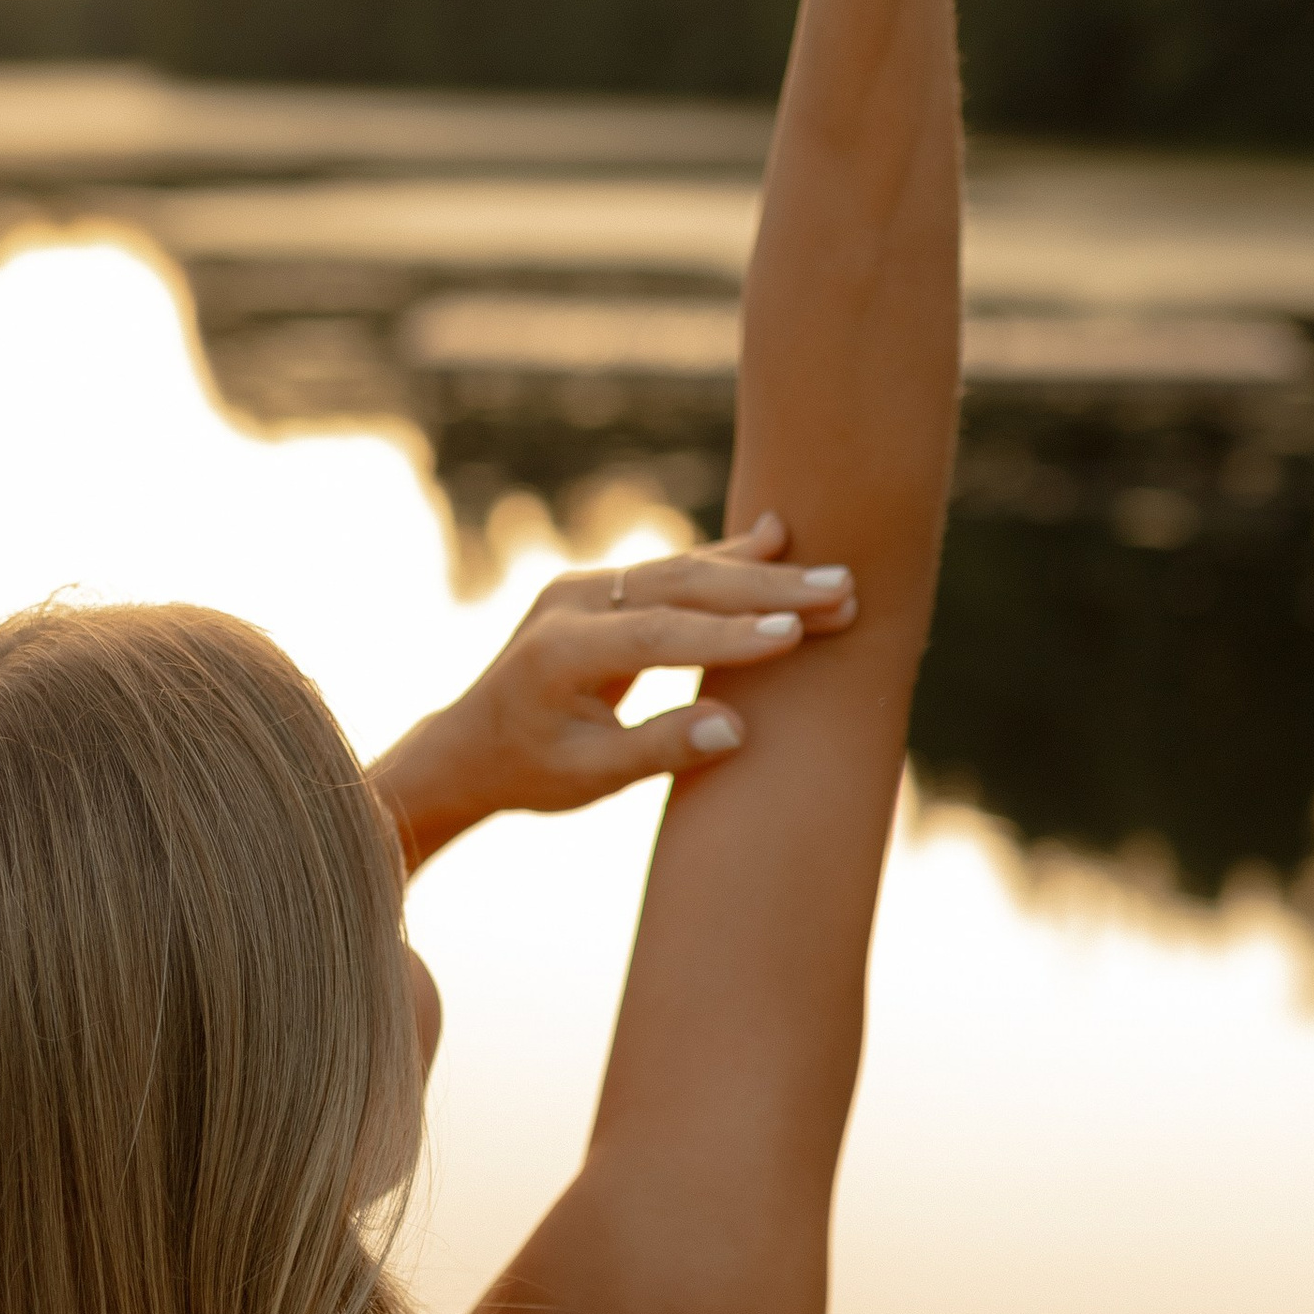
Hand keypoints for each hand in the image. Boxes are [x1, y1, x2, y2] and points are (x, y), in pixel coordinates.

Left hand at [371, 514, 855, 868]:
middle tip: (841, 591)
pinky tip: (778, 536)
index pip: (656, 635)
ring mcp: (586, 586)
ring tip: (833, 577)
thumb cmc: (531, 770)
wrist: (471, 743)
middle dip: (767, 589)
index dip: (727, 635)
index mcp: (559, 652)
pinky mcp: (603, 586)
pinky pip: (673, 570)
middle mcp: (571, 602)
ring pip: (684, 570)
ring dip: (761, 574)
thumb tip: (736, 729)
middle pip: (680, 586)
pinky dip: (728, 561)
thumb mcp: (590, 776)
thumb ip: (659, 749)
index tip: (794, 635)